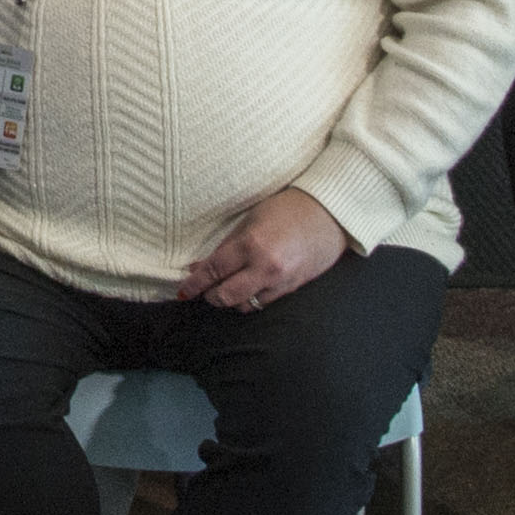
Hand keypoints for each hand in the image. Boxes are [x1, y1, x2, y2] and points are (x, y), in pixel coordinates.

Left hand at [172, 184, 349, 311]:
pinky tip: (248, 288)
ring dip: (232, 300)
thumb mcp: (251, 219)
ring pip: (245, 306)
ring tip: (228, 287)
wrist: (330, 215)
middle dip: (211, 296)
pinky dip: (251, 299)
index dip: (195, 284)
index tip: (184, 291)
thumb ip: (226, 245)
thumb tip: (199, 266)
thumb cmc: (288, 208)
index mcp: (251, 244)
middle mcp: (265, 267)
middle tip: (204, 290)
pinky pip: (264, 303)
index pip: (213, 271)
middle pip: (226, 297)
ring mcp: (280, 281)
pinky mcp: (293, 288)